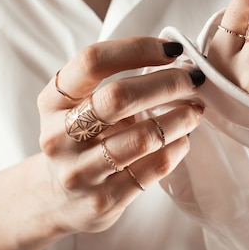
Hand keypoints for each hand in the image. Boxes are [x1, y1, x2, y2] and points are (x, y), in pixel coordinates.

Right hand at [37, 37, 203, 233]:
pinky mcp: (104, 200)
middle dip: (167, 83)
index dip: (137, 49)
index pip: (92, 61)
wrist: (58, 199)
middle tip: (193, 79)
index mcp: (53, 101)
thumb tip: (174, 57)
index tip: (172, 49)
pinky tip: (183, 138)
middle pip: (118, 97)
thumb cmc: (81, 139)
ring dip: (180, 117)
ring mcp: (80, 171)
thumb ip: (112, 82)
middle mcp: (59, 135)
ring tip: (195, 109)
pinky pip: (154, 167)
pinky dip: (177, 147)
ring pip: (143, 136)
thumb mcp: (79, 105)